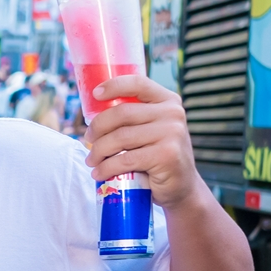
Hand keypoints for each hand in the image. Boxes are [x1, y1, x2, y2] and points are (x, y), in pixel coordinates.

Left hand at [82, 75, 198, 209]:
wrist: (182, 187)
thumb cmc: (158, 156)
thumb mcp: (151, 130)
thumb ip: (134, 118)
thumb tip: (94, 112)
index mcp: (168, 101)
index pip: (138, 84)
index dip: (113, 86)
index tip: (95, 94)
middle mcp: (173, 113)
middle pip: (122, 113)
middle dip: (97, 127)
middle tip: (88, 140)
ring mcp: (172, 134)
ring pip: (120, 137)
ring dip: (98, 151)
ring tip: (91, 160)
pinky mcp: (166, 156)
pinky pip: (125, 159)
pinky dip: (106, 168)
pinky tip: (99, 173)